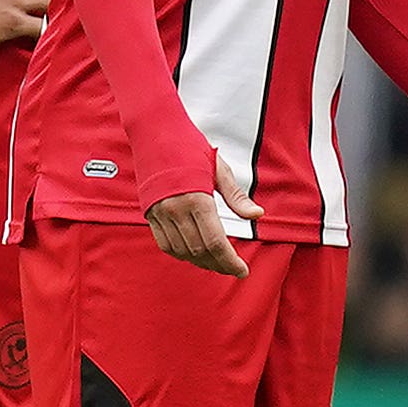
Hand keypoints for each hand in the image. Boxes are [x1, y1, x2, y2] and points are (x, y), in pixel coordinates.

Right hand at [144, 155, 262, 277]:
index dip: (230, 261)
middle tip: (234, 268)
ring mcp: (160, 214)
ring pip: (182, 252)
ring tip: (218, 263)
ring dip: (201, 262)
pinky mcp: (150, 216)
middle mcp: (176, 210)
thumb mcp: (219, 169)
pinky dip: (182, 254)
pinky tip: (195, 253)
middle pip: (200, 251)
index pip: (215, 242)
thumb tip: (257, 215)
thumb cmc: (190, 148)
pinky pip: (166, 245)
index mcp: (197, 199)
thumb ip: (237, 197)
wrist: (155, 135)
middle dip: (219, 265)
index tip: (242, 271)